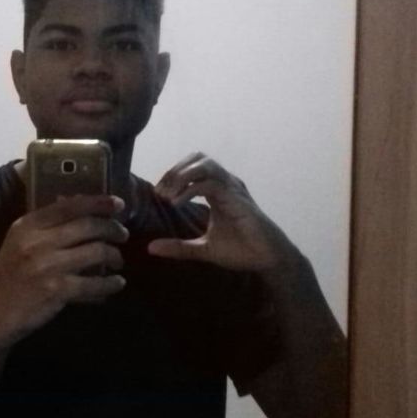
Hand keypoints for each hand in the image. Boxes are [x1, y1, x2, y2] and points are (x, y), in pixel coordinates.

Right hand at [0, 195, 127, 354]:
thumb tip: (82, 207)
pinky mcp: (56, 290)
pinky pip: (94, 283)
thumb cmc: (10, 276)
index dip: (98, 202)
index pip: (70, 205)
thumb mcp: (20, 243)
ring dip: (114, 256)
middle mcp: (37, 241)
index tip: (118, 203)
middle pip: (88, 226)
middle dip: (113, 229)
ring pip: (96, 252)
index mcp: (28, 225)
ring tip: (118, 261)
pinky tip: (116, 284)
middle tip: (122, 234)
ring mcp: (47, 266)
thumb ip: (47, 227)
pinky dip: (110, 284)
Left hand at [149, 153, 296, 271]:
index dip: (172, 175)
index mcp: (218, 190)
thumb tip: (150, 248)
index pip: (192, 167)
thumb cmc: (241, 251)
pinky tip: (176, 203)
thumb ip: (178, 247)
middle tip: (160, 192)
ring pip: (204, 164)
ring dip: (181, 176)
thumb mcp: (202, 249)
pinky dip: (189, 190)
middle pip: (197, 157)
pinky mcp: (237, 199)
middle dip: (174, 171)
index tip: (158, 194)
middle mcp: (226, 184)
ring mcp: (232, 188)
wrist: (266, 260)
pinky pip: (210, 183)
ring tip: (167, 196)